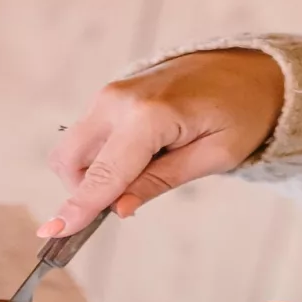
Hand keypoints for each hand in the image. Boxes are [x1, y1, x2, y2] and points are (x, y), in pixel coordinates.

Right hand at [40, 49, 284, 237]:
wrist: (250, 68)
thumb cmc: (241, 112)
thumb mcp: (213, 156)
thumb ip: (161, 181)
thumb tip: (117, 209)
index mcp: (149, 115)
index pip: (103, 175)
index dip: (77, 208)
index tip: (51, 234)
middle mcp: (118, 100)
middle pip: (70, 161)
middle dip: (83, 192)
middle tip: (124, 203)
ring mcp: (110, 94)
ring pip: (73, 150)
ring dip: (93, 175)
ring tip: (145, 172)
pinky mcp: (110, 96)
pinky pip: (88, 137)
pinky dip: (101, 158)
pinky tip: (140, 157)